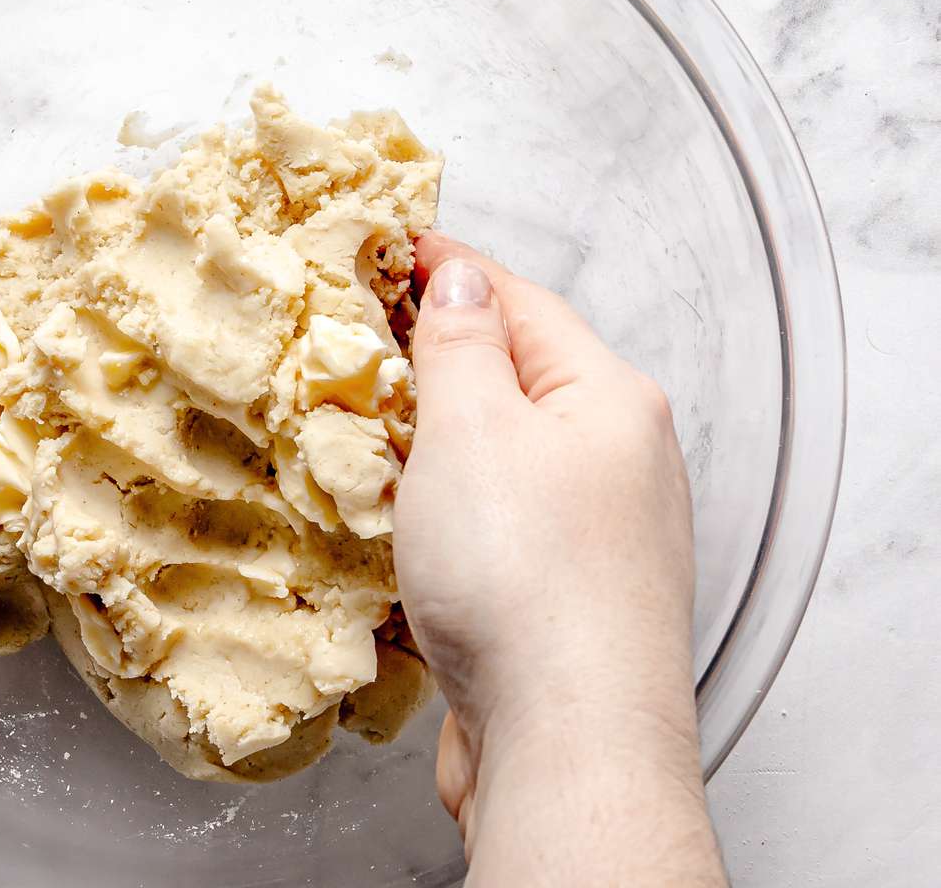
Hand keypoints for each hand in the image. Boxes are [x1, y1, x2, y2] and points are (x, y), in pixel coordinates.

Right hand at [394, 233, 724, 885]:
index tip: (395, 246)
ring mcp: (597, 534)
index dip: (450, 268)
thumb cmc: (526, 581)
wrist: (565, 739)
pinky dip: (451, 508)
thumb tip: (461, 279)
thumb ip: (460, 343)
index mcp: (609, 400)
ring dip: (440, 440)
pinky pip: (499, 524)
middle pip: (517, 379)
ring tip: (374, 425)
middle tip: (366, 334)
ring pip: (504, 458)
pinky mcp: (564, 597)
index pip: (520, 301)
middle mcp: (619, 461)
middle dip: (441, 355)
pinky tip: (414, 522)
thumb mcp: (473, 429)